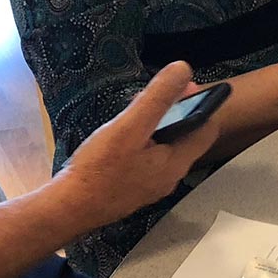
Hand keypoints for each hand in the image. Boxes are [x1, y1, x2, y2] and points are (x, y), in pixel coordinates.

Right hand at [56, 61, 222, 228]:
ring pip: (163, 147)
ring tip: (130, 114)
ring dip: (153, 127)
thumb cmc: (100, 169)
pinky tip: (118, 138)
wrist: (69, 208)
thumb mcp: (130, 126)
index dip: (199, 104)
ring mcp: (151, 185)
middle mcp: (170, 176)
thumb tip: (183, 70)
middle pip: (184, 137)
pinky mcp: (133, 188)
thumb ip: (158, 98)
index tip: (178, 88)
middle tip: (146, 98)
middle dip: (171, 112)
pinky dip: (140, 142)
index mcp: (177, 162)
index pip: (207, 128)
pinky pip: (146, 159)